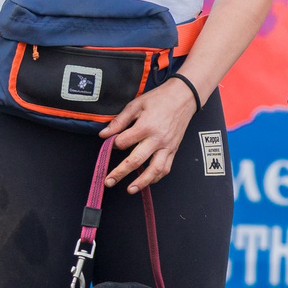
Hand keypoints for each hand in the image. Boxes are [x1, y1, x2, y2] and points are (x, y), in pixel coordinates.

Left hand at [100, 76, 201, 193]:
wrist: (184, 97)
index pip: (124, 142)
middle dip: (120, 172)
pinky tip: (147, 181)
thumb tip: (104, 134)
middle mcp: (157, 139)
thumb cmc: (160, 99)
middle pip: (136, 160)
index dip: (114, 144)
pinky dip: (156, 177)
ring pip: (154, 169)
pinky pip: (166, 168)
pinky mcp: (174, 150)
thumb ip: (120, 121)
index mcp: (146, 126)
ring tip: (130, 189)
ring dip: (142, 182)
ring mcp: (167, 146)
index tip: (110, 144)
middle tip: (108, 181)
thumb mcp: (136, 105)